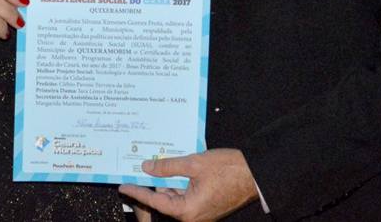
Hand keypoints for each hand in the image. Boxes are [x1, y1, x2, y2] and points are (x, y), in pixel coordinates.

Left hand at [119, 149, 258, 221]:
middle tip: (141, 168)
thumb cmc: (230, 170)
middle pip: (165, 200)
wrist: (256, 174)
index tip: (124, 186)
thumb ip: (168, 167)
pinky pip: (187, 195)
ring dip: (167, 182)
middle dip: (154, 184)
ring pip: (176, 196)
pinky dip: (179, 183)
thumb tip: (148, 167)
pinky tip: (174, 168)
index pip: (155, 201)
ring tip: (157, 164)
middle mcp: (193, 216)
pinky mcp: (206, 205)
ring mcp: (200, 212)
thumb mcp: (194, 163)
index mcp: (187, 210)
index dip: (138, 191)